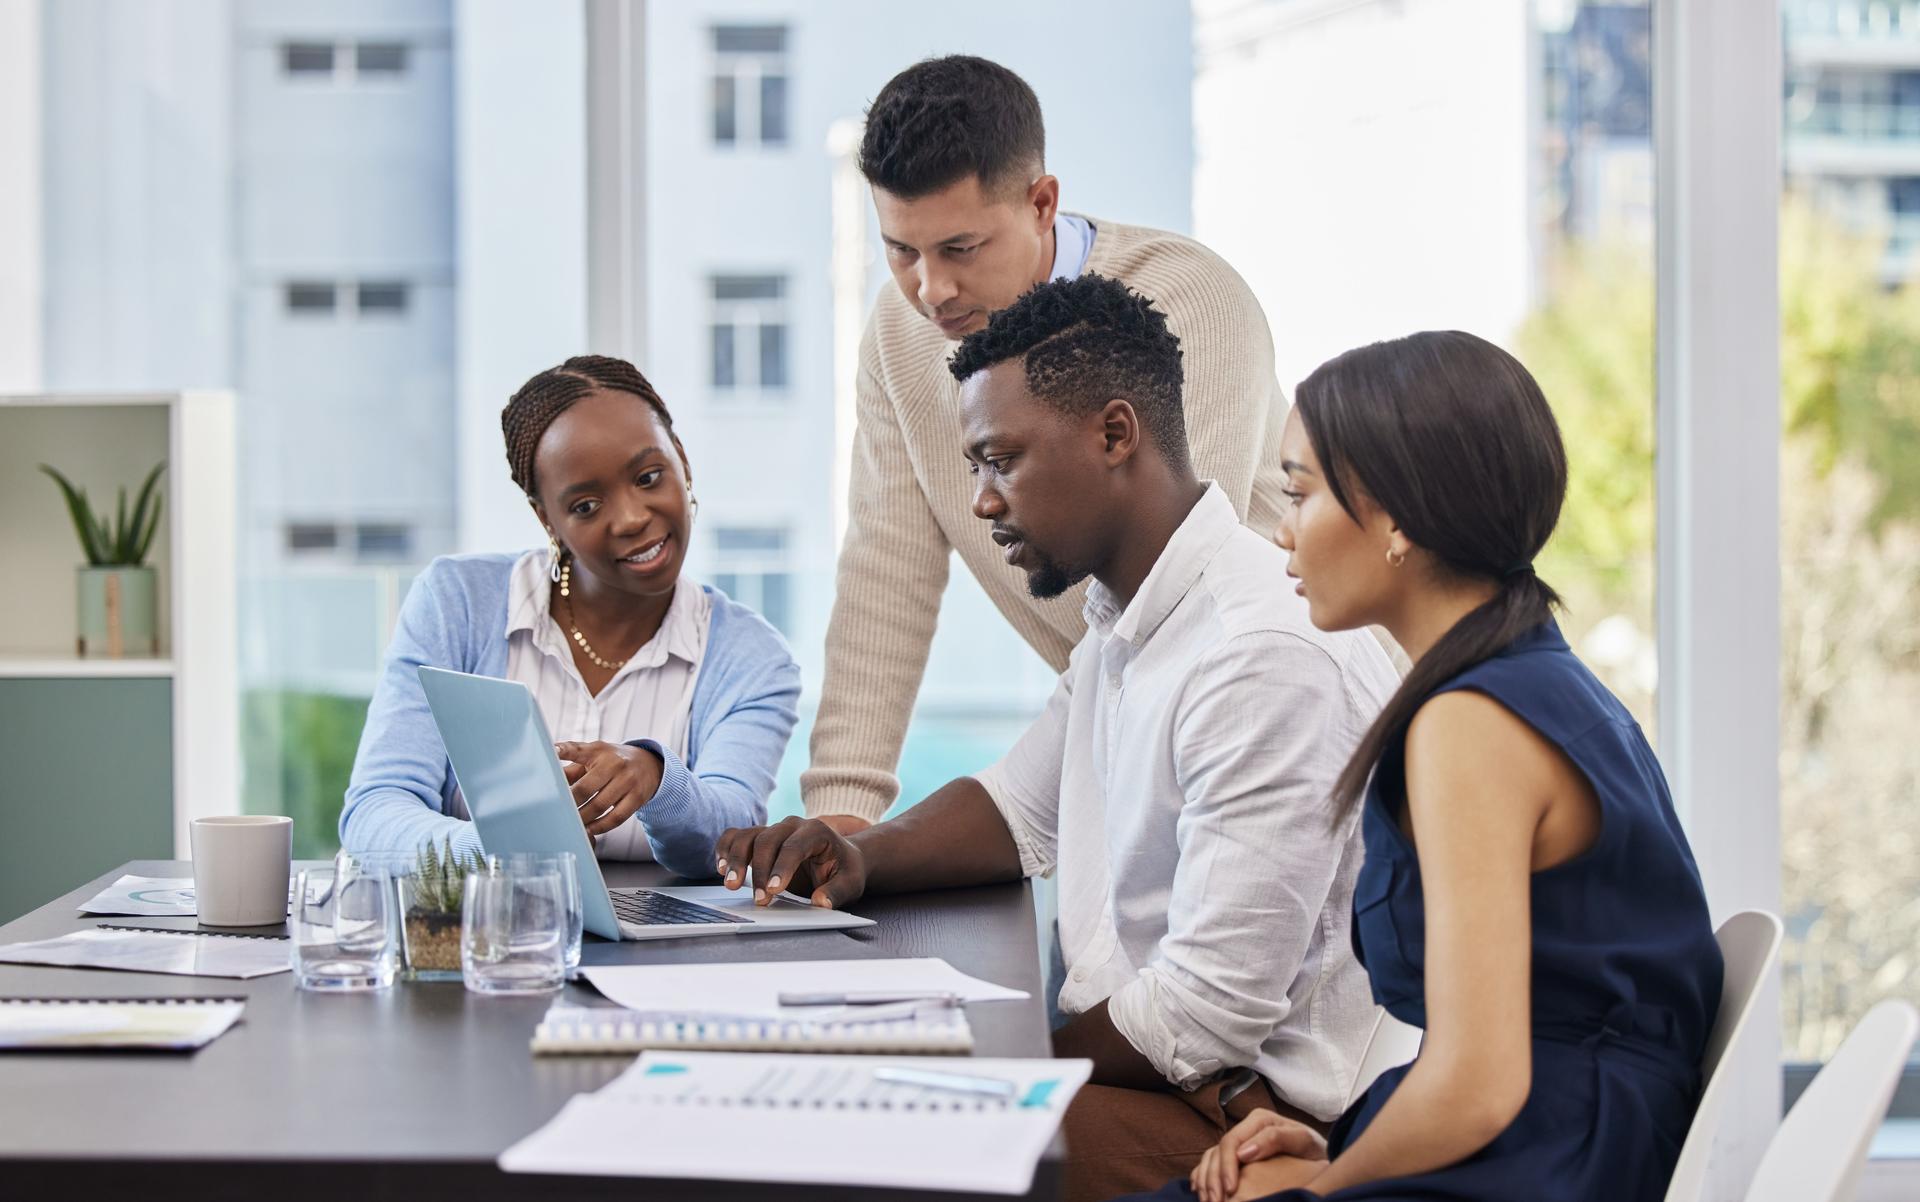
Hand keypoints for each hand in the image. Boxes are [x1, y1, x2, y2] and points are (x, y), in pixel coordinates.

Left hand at [555, 741, 662, 836]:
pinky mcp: (637, 796)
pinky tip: (590, 829)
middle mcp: (614, 763)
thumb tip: (547, 780)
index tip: (551, 752)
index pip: (577, 749)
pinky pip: (616, 817)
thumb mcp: (593, 758)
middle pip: (585, 788)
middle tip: (557, 814)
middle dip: (569, 804)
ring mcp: (628, 780)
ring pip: (600, 806)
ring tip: (571, 825)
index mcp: (597, 750)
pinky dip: (600, 826)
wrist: (650, 764)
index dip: (563, 751)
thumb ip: (571, 769)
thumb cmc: (611, 761)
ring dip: (583, 818)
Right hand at [712, 816, 867, 908]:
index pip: (794, 846)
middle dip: (759, 871)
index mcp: (817, 831)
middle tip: (759, 900)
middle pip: (767, 840)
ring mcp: (774, 828)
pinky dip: (726, 849)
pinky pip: (737, 836)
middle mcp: (792, 825)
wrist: (841, 859)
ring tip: (730, 884)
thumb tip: (820, 903)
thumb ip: (836, 892)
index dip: (782, 868)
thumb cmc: (844, 870)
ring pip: (748, 836)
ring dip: (736, 860)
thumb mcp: (850, 883)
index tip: (774, 891)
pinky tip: (720, 868)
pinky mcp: (760, 837)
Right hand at [1190, 1109, 1328, 1201]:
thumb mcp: (1303, 1141)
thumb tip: (1244, 1152)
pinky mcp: (1236, 1155)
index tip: (1231, 1190)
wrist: (1321, 1157)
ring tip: (1208, 1201)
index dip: (1226, 1166)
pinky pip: (1211, 1164)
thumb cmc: (1315, 1150)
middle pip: (1217, 1151)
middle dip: (1213, 1178)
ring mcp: (1240, 1141)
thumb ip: (1276, 1139)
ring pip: (1210, 1157)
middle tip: (1215, 1201)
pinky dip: (1202, 1178)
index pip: (1231, 1141)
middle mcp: (1246, 1128)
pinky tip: (1202, 1192)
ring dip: (1206, 1181)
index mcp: (1259, 1120)